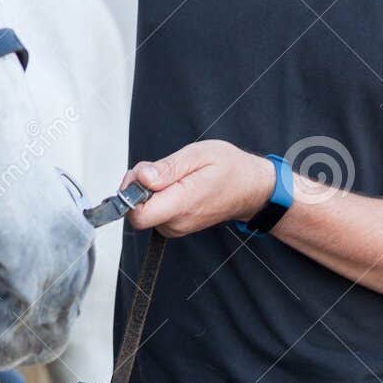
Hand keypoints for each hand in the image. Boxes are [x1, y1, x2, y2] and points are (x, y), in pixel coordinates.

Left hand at [120, 141, 277, 237]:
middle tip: (159, 169)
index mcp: (182, 204)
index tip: (143, 174)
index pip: (138, 215)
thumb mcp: (198, 155)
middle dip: (138, 187)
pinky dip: (157, 197)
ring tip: (173, 175)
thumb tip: (142, 177)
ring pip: (144, 212)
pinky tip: (175, 185)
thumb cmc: (229, 168)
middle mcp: (177, 222)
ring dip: (149, 191)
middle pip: (137, 212)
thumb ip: (167, 168)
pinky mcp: (177, 226)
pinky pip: (154, 213)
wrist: (252, 188)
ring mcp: (177, 227)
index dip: (130, 192)